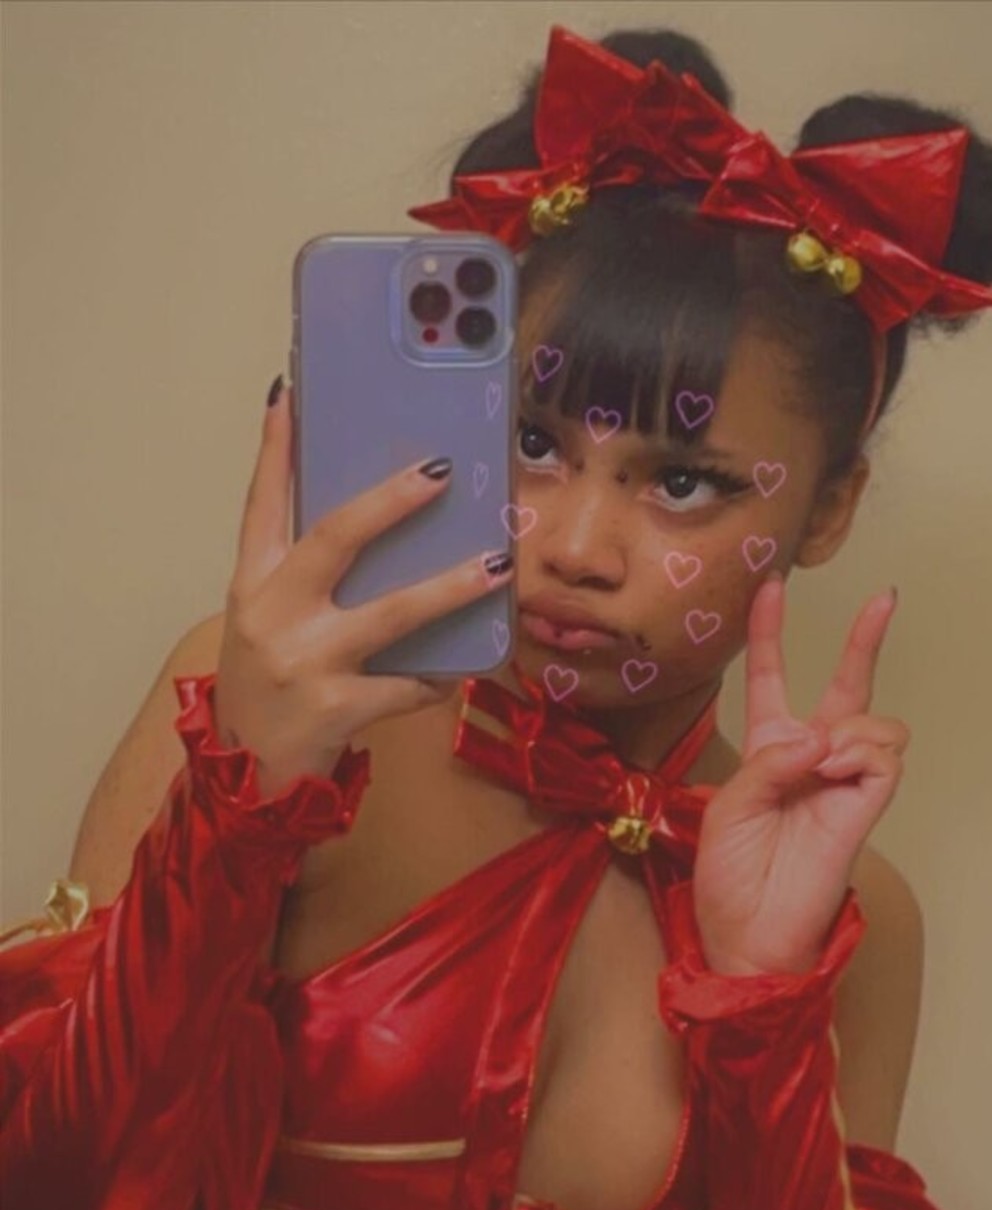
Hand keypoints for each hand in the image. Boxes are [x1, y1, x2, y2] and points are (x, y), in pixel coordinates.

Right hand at [214, 384, 513, 795]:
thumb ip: (303, 578)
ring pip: (390, 613)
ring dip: (449, 588)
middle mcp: (270, 614)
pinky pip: (405, 686)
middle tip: (442, 470)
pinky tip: (455, 673)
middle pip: (333, 538)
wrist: (243, 781)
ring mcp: (303, 661)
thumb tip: (375, 522)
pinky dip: (434, 679)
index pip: (261, 503)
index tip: (293, 394)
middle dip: (390, 501)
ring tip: (496, 567)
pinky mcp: (334, 709)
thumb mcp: (269, 625)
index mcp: (251, 585)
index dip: (277, 448)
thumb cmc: (267, 690)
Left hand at [692, 572, 907, 975]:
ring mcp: (841, 780)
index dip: (768, 634)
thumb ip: (771, 762)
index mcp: (766, 750)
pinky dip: (860, 753)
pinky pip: (882, 755)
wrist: (749, 933)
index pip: (768, 677)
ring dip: (846, 728)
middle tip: (884, 600)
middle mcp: (808, 757)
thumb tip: (824, 736)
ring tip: (819, 764)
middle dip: (864, 641)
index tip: (771, 587)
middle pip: (844, 686)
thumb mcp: (729, 805)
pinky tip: (835, 771)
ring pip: (872, 720)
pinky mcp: (866, 804)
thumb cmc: (729, 876)